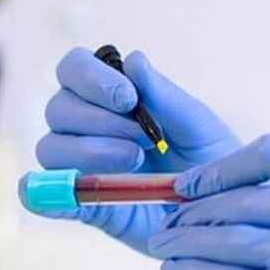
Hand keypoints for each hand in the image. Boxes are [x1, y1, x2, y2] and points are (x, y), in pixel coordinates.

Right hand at [22, 47, 238, 253]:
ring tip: (135, 163)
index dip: (91, 78)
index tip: (129, 100)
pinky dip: (46, 195)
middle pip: (58, 108)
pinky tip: (73, 196)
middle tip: (144, 141)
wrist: (222, 211)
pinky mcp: (84, 205)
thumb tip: (133, 58)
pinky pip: (46, 196)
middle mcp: (88, 126)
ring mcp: (82, 165)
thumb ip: (164, 96)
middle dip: (99, 121)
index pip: (73, 69)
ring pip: (50, 147)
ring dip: (88, 151)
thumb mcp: (198, 126)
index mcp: (112, 96)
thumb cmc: (212, 159)